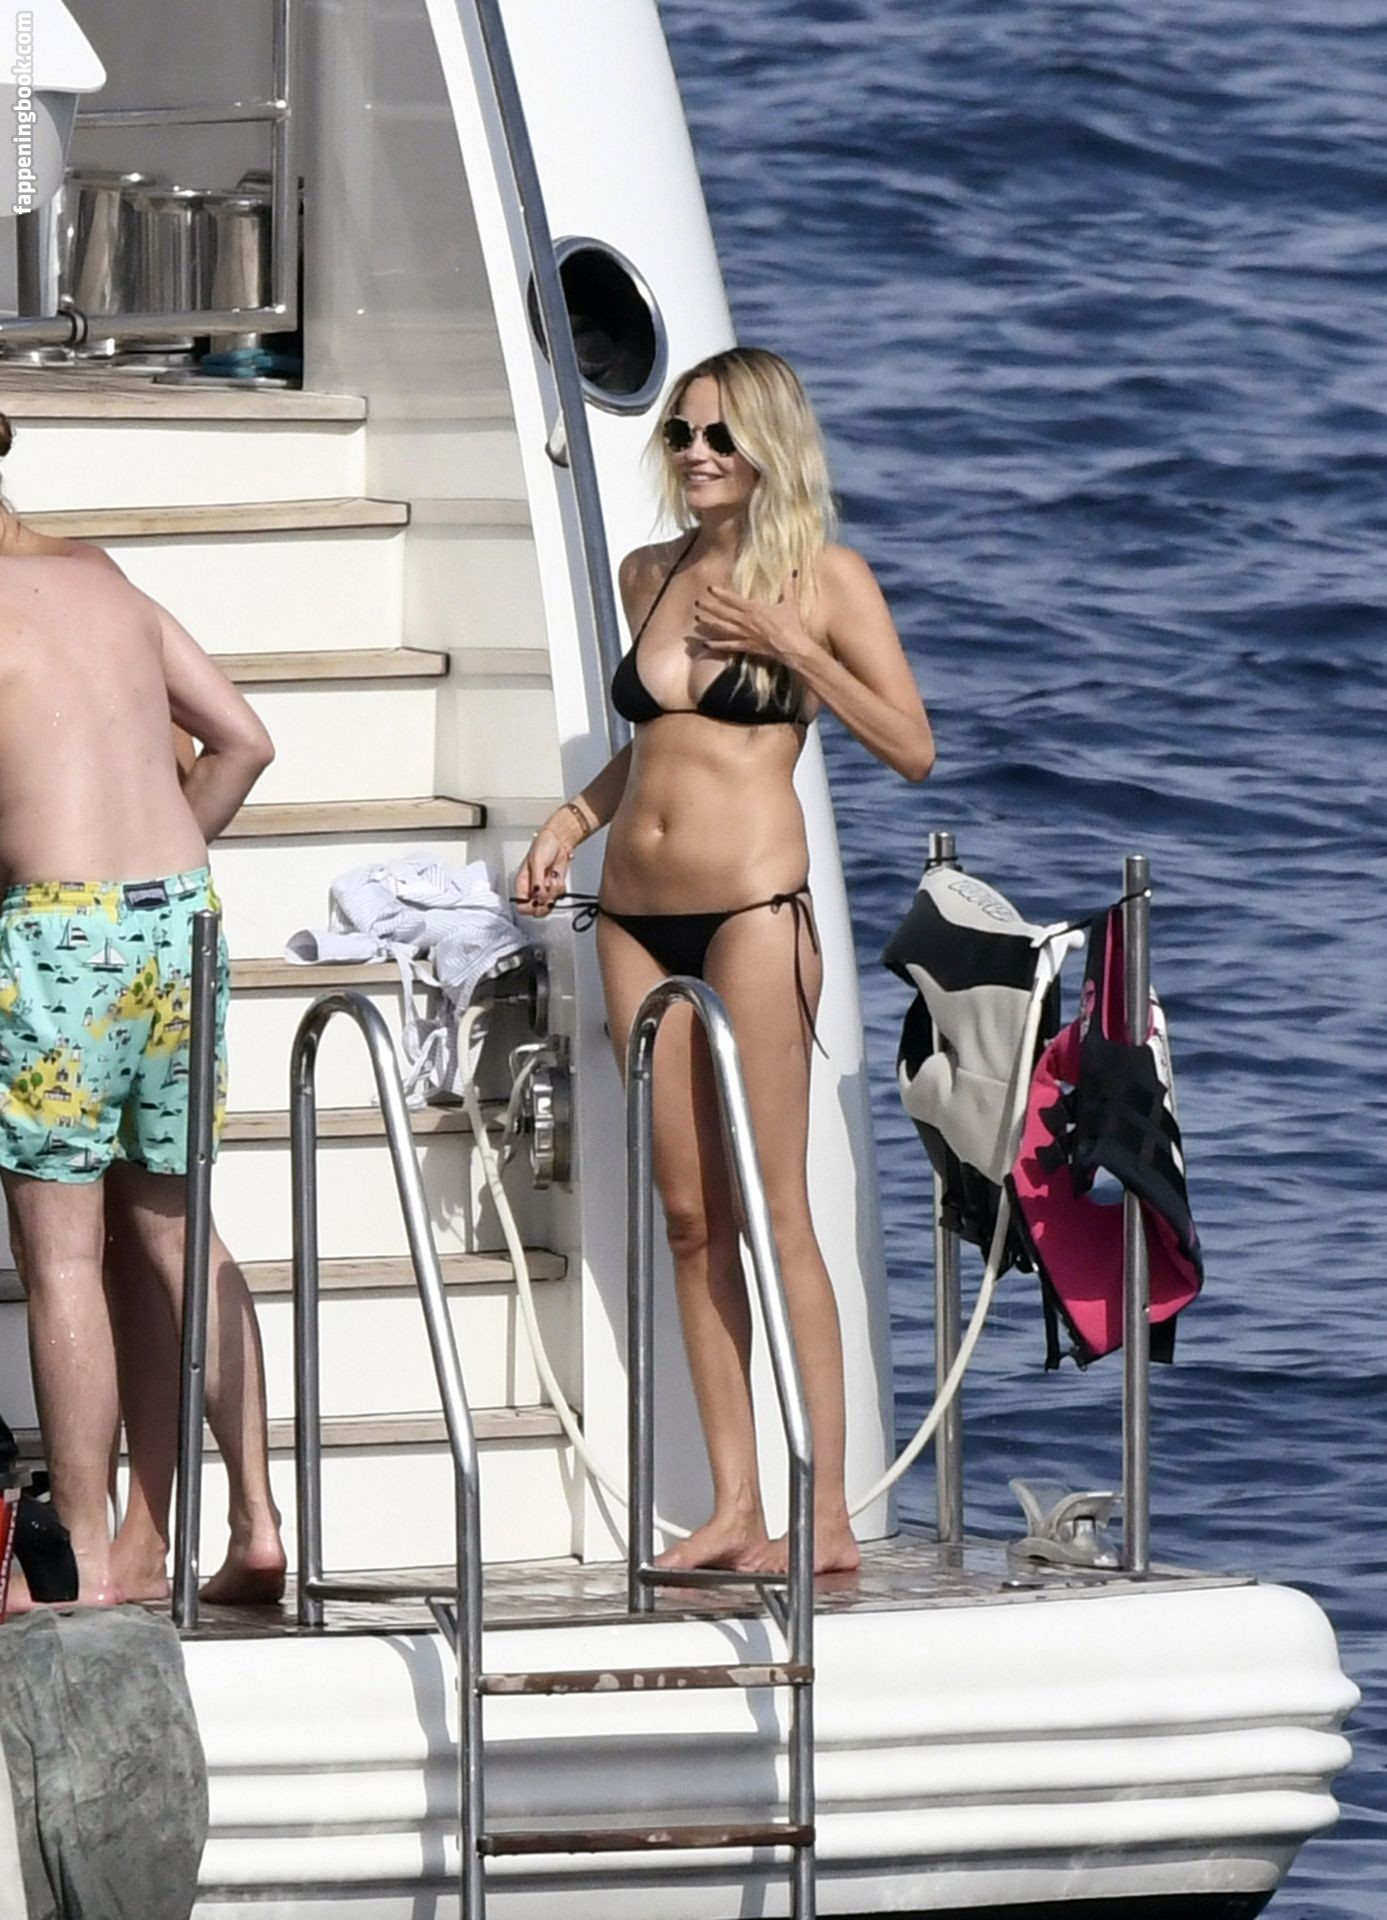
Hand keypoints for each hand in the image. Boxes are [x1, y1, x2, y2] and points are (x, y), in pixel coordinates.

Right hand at [514, 825, 573, 916]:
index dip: (530, 907)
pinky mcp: (554, 888)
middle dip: (544, 902)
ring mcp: (544, 890)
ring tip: (552, 879)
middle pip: (535, 910)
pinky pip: (558, 897)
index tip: (538, 900)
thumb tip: (537, 895)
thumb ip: (537, 880)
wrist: (558, 841)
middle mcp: (532, 890)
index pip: (521, 906)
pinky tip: (557, 878)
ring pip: (548, 904)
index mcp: (522, 884)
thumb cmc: (543, 846)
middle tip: (548, 893)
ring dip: (554, 893)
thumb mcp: (537, 861)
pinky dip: (560, 889)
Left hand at [691, 580, 811, 668]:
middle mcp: (744, 620)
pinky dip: (717, 645)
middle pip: (722, 612)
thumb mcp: (790, 603)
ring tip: (697, 620)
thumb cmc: (790, 624)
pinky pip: (728, 645)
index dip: (720, 593)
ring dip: (708, 624)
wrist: (791, 646)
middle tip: (697, 603)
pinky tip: (706, 644)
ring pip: (721, 628)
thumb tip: (792, 571)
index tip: (709, 588)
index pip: (732, 599)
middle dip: (709, 607)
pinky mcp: (745, 646)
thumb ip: (788, 587)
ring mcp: (743, 634)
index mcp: (753, 608)